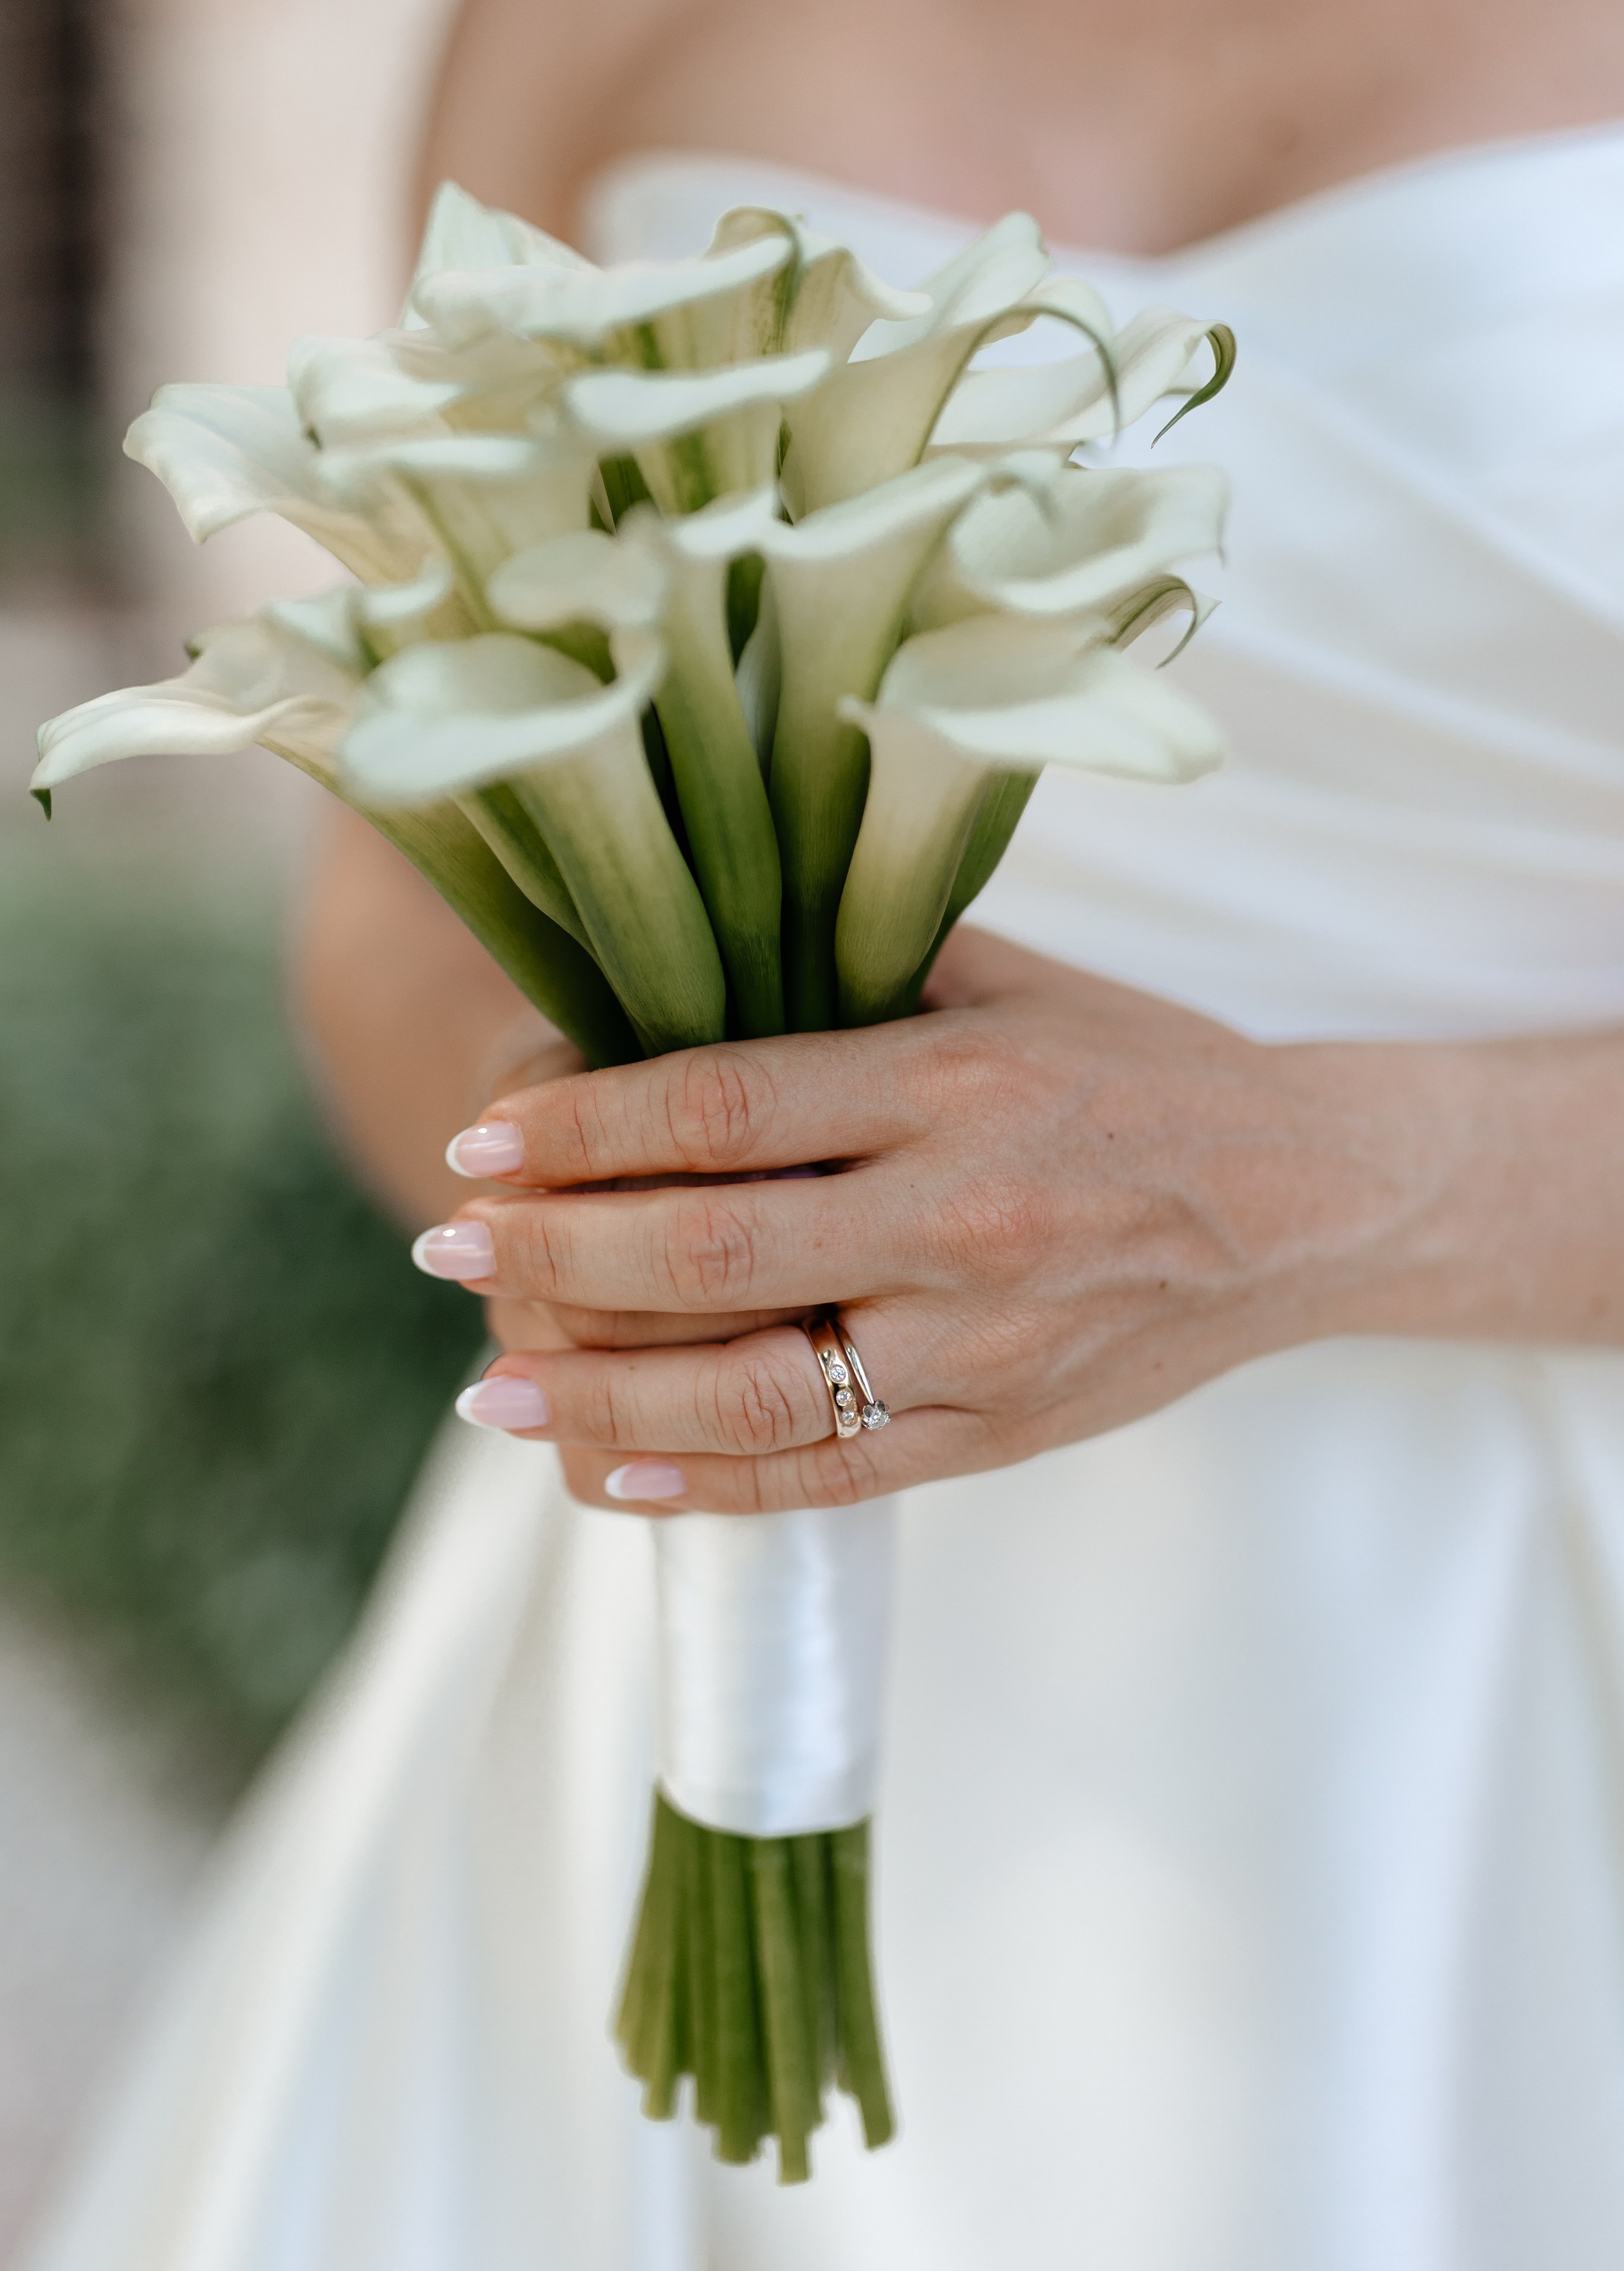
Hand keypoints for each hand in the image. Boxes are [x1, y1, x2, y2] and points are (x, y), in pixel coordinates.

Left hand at [424, 927, 1464, 1512]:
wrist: (1307, 1200)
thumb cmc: (1143, 1067)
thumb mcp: (1010, 984)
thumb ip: (852, 976)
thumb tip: (678, 963)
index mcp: (953, 1085)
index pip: (722, 1108)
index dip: (579, 1130)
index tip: (478, 1143)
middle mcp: (961, 1219)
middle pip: (708, 1255)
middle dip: (549, 1257)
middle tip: (442, 1247)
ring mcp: (981, 1347)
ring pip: (748, 1393)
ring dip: (594, 1397)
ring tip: (485, 1388)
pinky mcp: (999, 1435)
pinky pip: (825, 1479)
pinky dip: (703, 1487)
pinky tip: (603, 1477)